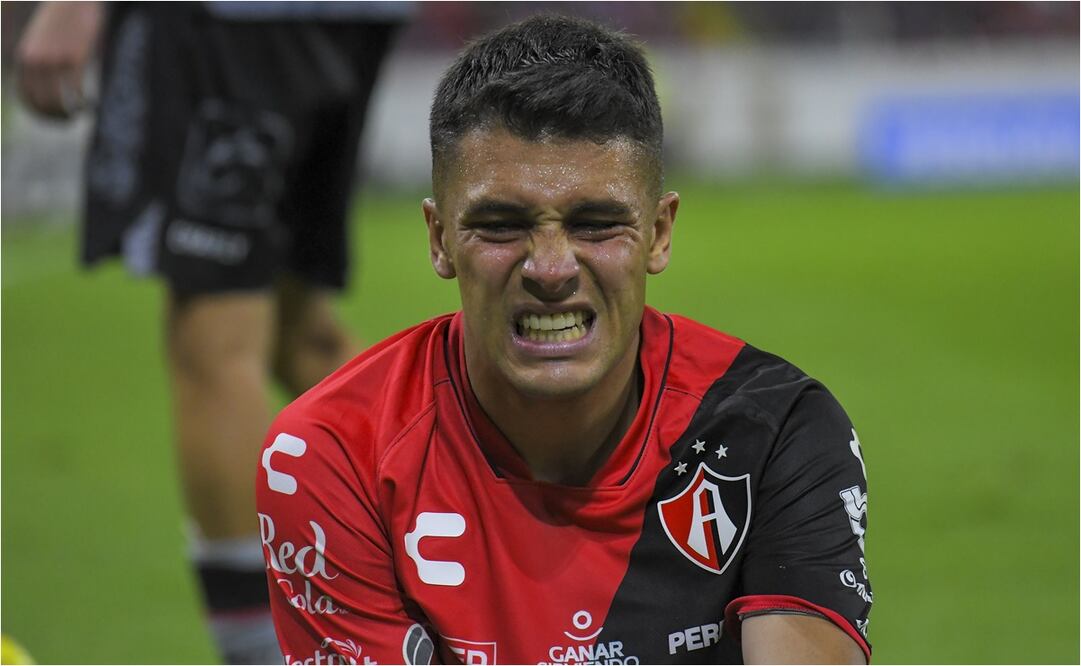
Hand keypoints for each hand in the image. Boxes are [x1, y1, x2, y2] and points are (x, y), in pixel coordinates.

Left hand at [15, 1, 103, 119]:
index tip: (51, 119)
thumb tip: (46, 85)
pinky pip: (75, 92)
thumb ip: (41, 60)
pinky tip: (89, 104)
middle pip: (42, 103)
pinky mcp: (73, 59)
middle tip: (69, 120)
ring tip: (78, 114)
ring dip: (69, 114)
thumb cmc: (60, 19)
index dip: (38, 113)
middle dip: (55, 117)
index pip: (25, 97)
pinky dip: (82, 103)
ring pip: (58, 101)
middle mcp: (35, 62)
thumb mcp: (42, 41)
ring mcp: (54, 61)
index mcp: (24, 57)